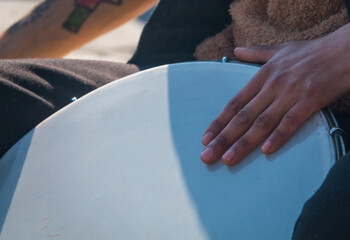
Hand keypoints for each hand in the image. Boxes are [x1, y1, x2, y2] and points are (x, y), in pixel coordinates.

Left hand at [200, 23, 349, 165]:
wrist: (344, 49)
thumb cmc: (311, 51)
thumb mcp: (279, 50)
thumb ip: (255, 53)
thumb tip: (236, 50)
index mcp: (262, 76)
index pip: (234, 103)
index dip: (219, 122)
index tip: (205, 138)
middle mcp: (272, 86)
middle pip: (242, 116)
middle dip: (223, 138)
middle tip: (207, 155)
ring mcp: (290, 93)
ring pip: (262, 122)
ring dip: (243, 143)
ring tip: (228, 159)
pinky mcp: (310, 100)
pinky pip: (291, 121)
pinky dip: (278, 136)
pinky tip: (265, 151)